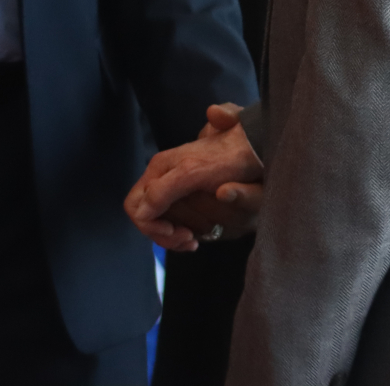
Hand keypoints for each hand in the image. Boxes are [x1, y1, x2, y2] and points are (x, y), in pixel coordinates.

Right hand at [125, 103, 263, 250]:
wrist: (254, 150)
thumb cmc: (227, 159)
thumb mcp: (192, 173)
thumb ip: (163, 190)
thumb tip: (142, 212)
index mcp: (159, 169)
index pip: (135, 206)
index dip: (149, 224)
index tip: (173, 231)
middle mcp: (163, 179)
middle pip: (147, 219)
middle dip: (164, 234)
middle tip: (188, 239)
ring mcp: (175, 190)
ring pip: (162, 225)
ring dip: (176, 237)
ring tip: (195, 240)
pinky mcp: (188, 199)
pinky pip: (176, 225)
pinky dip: (185, 235)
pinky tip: (198, 239)